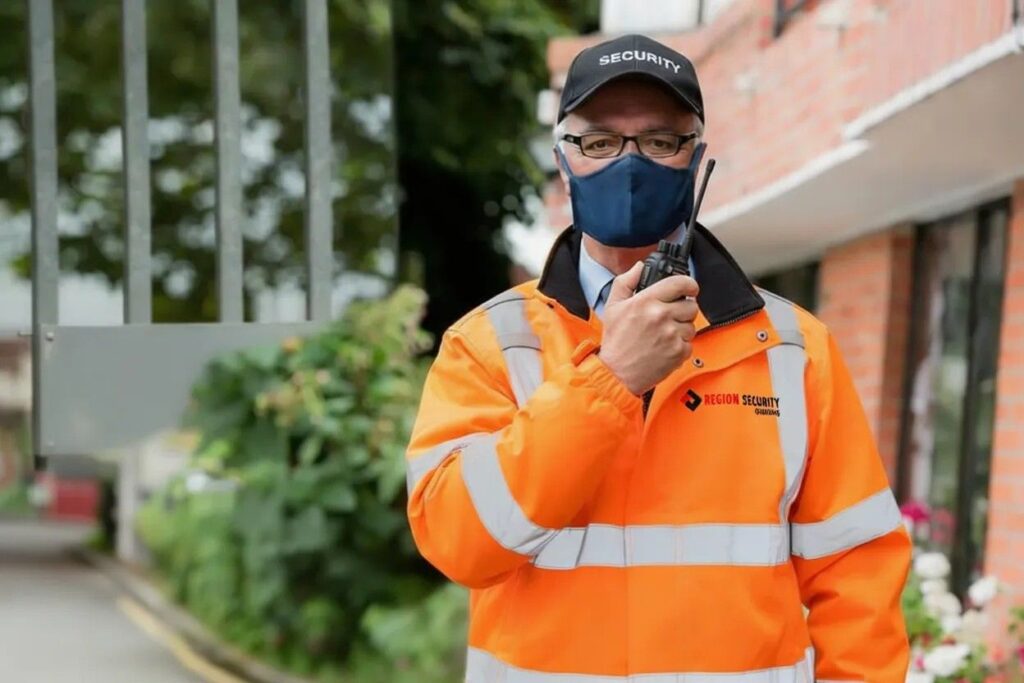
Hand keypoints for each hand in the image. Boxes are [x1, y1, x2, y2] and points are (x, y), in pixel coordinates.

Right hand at [597, 262, 699, 395]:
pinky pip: (690, 343)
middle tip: (671, 316)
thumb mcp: (613, 306)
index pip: (680, 283)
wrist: (617, 373)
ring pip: (692, 325)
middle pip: (691, 305)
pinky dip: (680, 346)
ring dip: (682, 329)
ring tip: (664, 335)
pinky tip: (665, 347)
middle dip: (683, 309)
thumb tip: (639, 267)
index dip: (689, 284)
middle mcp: (661, 316)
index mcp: (646, 301)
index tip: (689, 288)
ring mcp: (672, 335)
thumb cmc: (616, 342)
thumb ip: (626, 282)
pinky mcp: (678, 352)